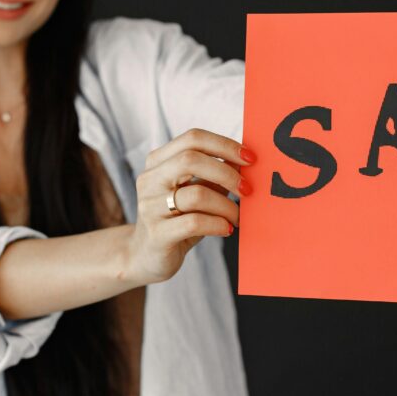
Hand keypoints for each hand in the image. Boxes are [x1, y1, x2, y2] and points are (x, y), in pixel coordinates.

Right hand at [125, 128, 254, 284]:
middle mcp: (150, 180)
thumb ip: (214, 176)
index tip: (250, 158)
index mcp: (158, 161)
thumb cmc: (177, 220)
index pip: (193, 138)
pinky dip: (218, 224)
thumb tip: (244, 162)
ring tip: (237, 217)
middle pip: (191, 160)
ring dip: (227, 206)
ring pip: (197, 194)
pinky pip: (194, 222)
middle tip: (247, 189)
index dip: (224, 145)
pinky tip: (226, 229)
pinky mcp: (156, 234)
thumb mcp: (195, 192)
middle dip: (227, 173)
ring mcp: (150, 206)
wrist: (146, 257)